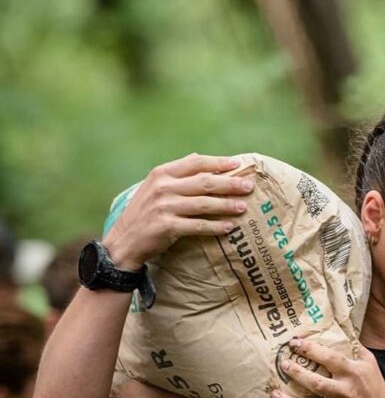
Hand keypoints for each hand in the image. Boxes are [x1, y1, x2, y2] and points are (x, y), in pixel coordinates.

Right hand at [104, 153, 251, 269]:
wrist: (124, 241)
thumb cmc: (144, 213)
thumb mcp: (154, 187)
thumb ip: (176, 173)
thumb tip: (199, 156)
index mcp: (161, 173)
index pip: (195, 163)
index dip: (218, 163)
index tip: (238, 164)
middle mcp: (163, 187)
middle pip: (204, 182)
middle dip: (230, 184)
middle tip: (249, 187)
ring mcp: (164, 207)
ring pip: (204, 204)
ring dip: (227, 205)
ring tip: (244, 207)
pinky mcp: (167, 227)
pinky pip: (198, 226)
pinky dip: (216, 227)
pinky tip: (229, 227)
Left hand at [272, 338, 384, 397]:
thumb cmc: (376, 388)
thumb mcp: (370, 362)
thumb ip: (355, 347)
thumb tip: (341, 328)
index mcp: (352, 373)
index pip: (329, 358)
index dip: (310, 349)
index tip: (295, 343)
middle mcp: (343, 392)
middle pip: (315, 383)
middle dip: (296, 374)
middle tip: (283, 365)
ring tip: (274, 395)